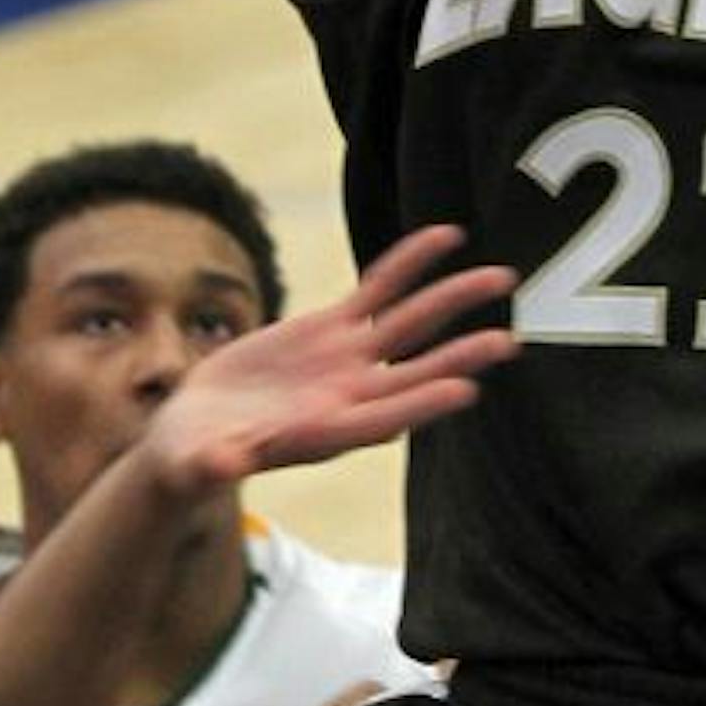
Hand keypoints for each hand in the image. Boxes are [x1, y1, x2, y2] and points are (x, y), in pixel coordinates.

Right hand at [142, 224, 517, 493]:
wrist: (198, 432)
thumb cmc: (195, 457)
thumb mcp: (198, 463)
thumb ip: (211, 464)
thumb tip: (218, 468)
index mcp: (324, 433)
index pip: (381, 418)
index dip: (421, 403)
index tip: (464, 390)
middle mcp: (348, 396)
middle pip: (415, 372)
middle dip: (461, 357)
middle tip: (509, 342)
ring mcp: (344, 361)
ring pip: (409, 324)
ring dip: (453, 301)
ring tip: (502, 278)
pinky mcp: (328, 329)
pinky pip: (377, 290)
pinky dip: (408, 265)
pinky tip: (443, 237)